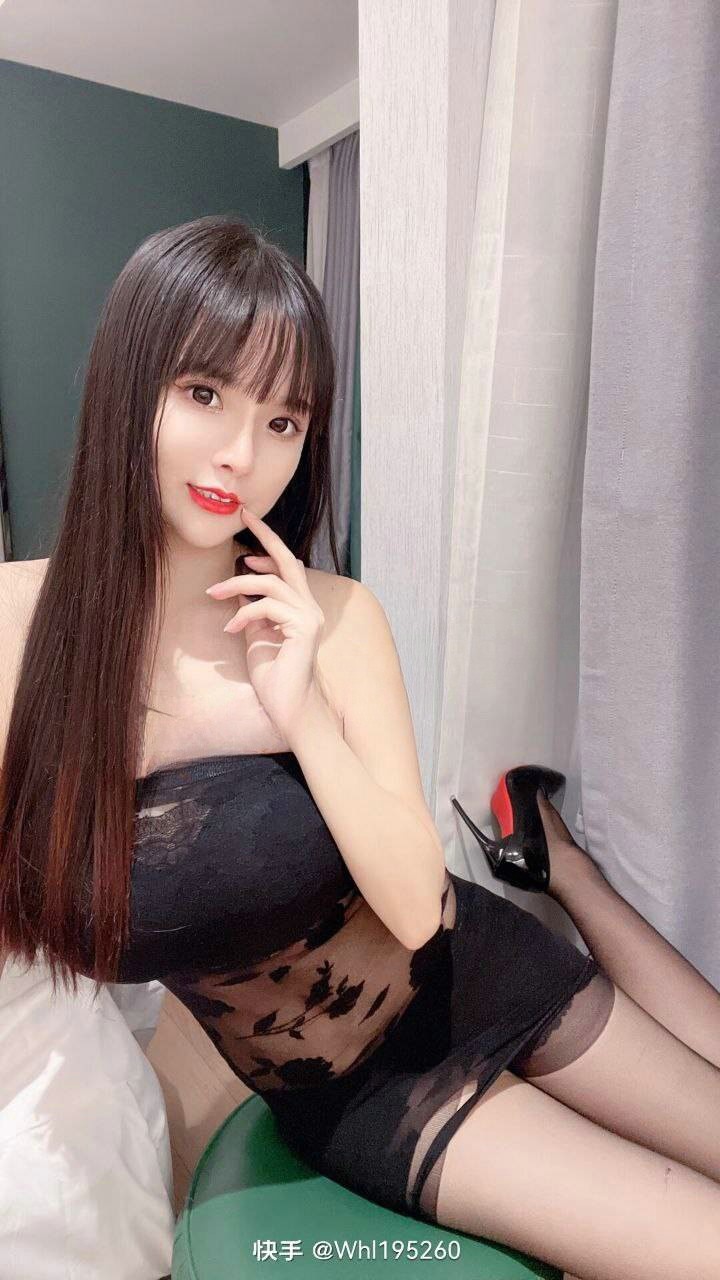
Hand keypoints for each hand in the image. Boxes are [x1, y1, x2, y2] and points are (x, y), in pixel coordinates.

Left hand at [205, 507, 325, 740]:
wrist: (289, 709)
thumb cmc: (274, 677)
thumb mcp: (256, 636)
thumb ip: (252, 612)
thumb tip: (236, 589)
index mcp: (300, 607)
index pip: (286, 566)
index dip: (268, 543)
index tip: (247, 524)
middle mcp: (309, 608)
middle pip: (288, 561)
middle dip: (265, 536)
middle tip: (243, 515)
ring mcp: (309, 617)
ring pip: (271, 583)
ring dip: (236, 585)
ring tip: (213, 593)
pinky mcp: (304, 629)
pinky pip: (268, 607)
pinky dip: (244, 614)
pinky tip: (231, 628)